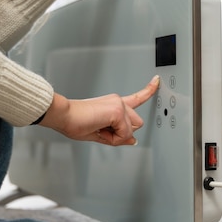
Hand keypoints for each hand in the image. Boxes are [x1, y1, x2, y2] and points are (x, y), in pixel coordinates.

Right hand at [39, 75, 159, 145]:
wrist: (64, 116)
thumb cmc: (74, 122)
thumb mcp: (100, 133)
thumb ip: (119, 136)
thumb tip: (133, 140)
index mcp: (114, 104)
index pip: (136, 97)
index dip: (149, 90)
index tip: (157, 80)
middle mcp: (118, 101)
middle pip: (137, 124)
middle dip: (122, 133)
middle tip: (102, 131)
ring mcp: (119, 104)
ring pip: (131, 130)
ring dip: (117, 136)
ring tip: (98, 129)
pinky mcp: (118, 111)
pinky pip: (124, 134)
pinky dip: (113, 138)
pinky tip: (100, 129)